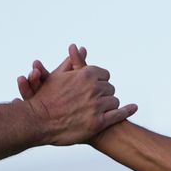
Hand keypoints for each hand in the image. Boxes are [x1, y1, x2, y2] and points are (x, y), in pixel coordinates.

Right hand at [16, 43, 136, 144]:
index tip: (94, 87)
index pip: (104, 75)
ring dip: (109, 105)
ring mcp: (97, 106)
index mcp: (86, 74)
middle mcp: (94, 88)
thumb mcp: (58, 75)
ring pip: (114, 101)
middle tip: (93, 101)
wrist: (38, 121)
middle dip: (103, 93)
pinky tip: (132, 108)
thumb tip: (81, 47)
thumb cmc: (46, 97)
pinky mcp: (98, 122)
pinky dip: (127, 111)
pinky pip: (119, 114)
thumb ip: (73, 61)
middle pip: (110, 88)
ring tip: (98, 110)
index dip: (99, 81)